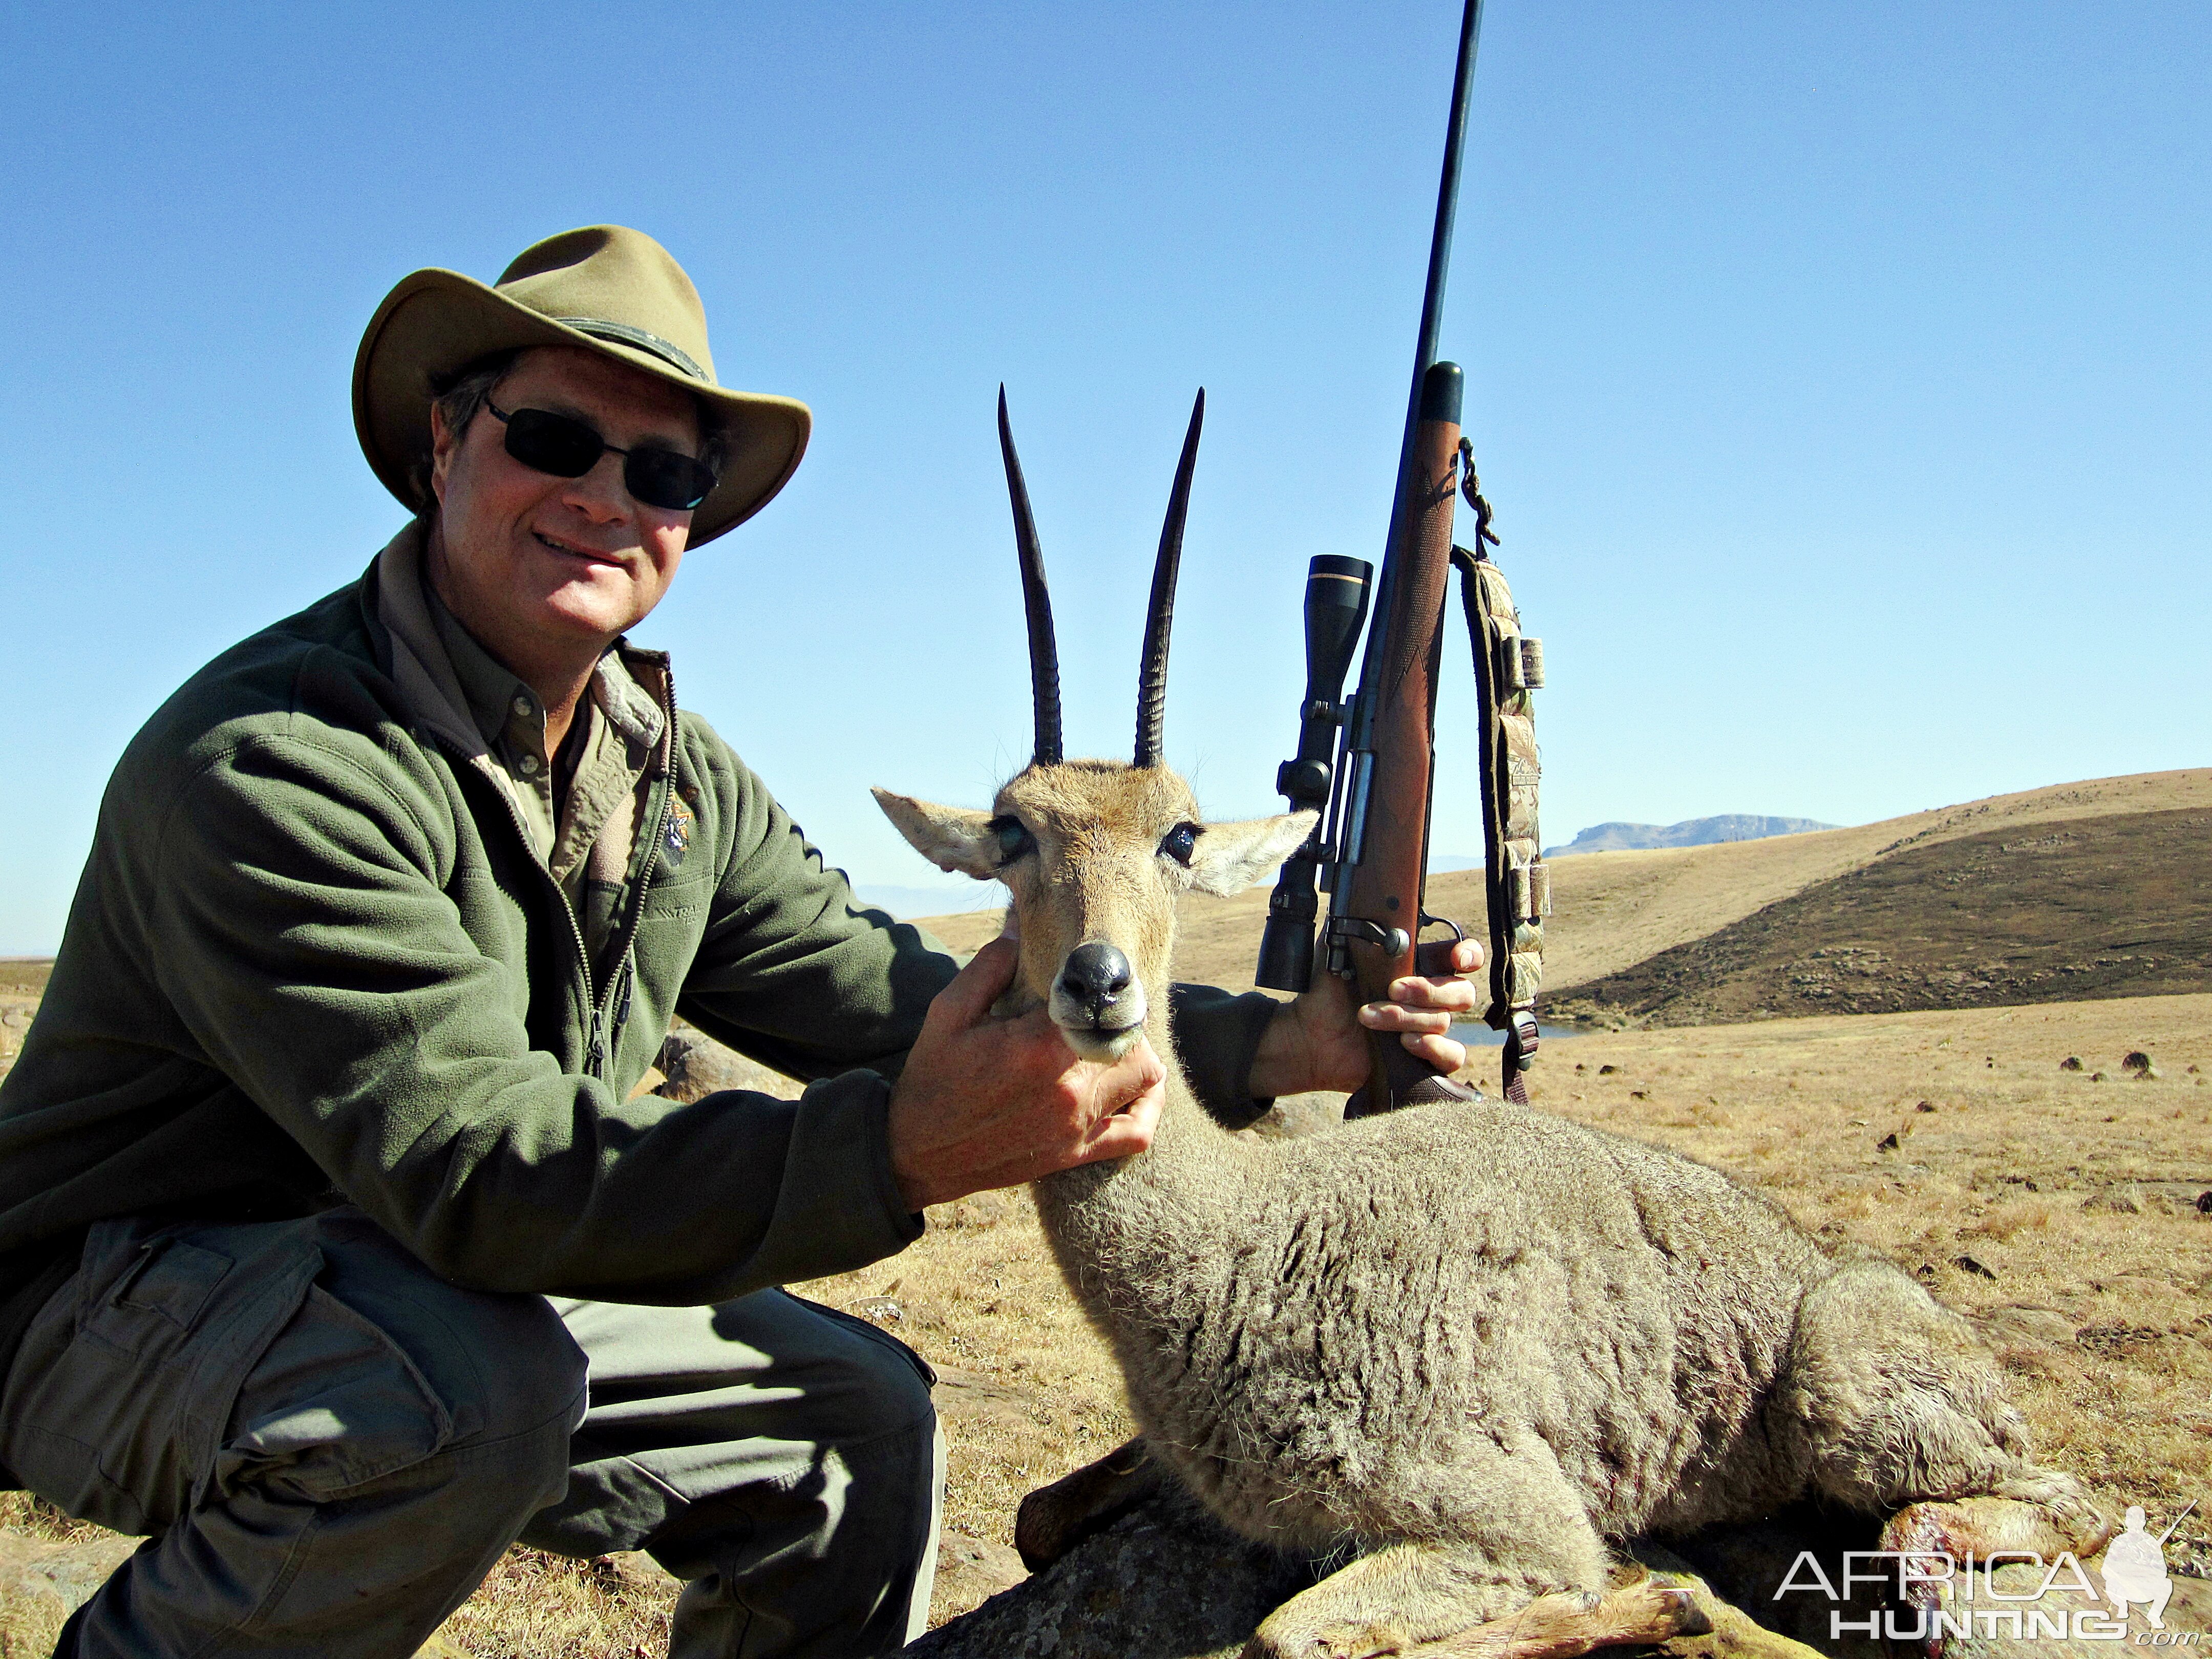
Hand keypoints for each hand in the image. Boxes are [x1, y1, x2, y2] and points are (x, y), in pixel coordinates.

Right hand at [887, 937, 1167, 1211]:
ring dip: (1137, 1053)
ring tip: (1113, 1042)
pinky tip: (1135, 1088)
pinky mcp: (1078, 1151)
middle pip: (1129, 1033)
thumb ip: (990, 966)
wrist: (918, 1152)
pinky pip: (1138, 1133)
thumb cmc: (934, 1077)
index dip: (1096, 983)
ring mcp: (1078, 1122)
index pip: (1097, 999)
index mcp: (1038, 1044)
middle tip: (1097, 1008)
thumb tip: (1020, 927)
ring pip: (1146, 1075)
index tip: (1085, 976)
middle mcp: (1068, 1085)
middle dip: (1116, 1015)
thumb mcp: (949, 1013)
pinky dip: (1148, 1108)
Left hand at [1247, 936, 1484, 1097]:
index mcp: (1416, 966)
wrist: (1309, 1036)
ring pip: (1444, 1021)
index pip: (1459, 956)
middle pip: (1460, 991)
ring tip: (1369, 1017)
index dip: (1468, 954)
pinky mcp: (1425, 1058)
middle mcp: (1428, 996)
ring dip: (1406, 1017)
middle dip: (1427, 989)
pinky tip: (1407, 1043)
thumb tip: (1362, 899)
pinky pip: (1452, 1055)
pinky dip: (1433, 1048)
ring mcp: (1428, 1028)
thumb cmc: (1325, 992)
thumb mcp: (1335, 950)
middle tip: (1392, 989)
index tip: (1458, 958)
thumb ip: (1353, 924)